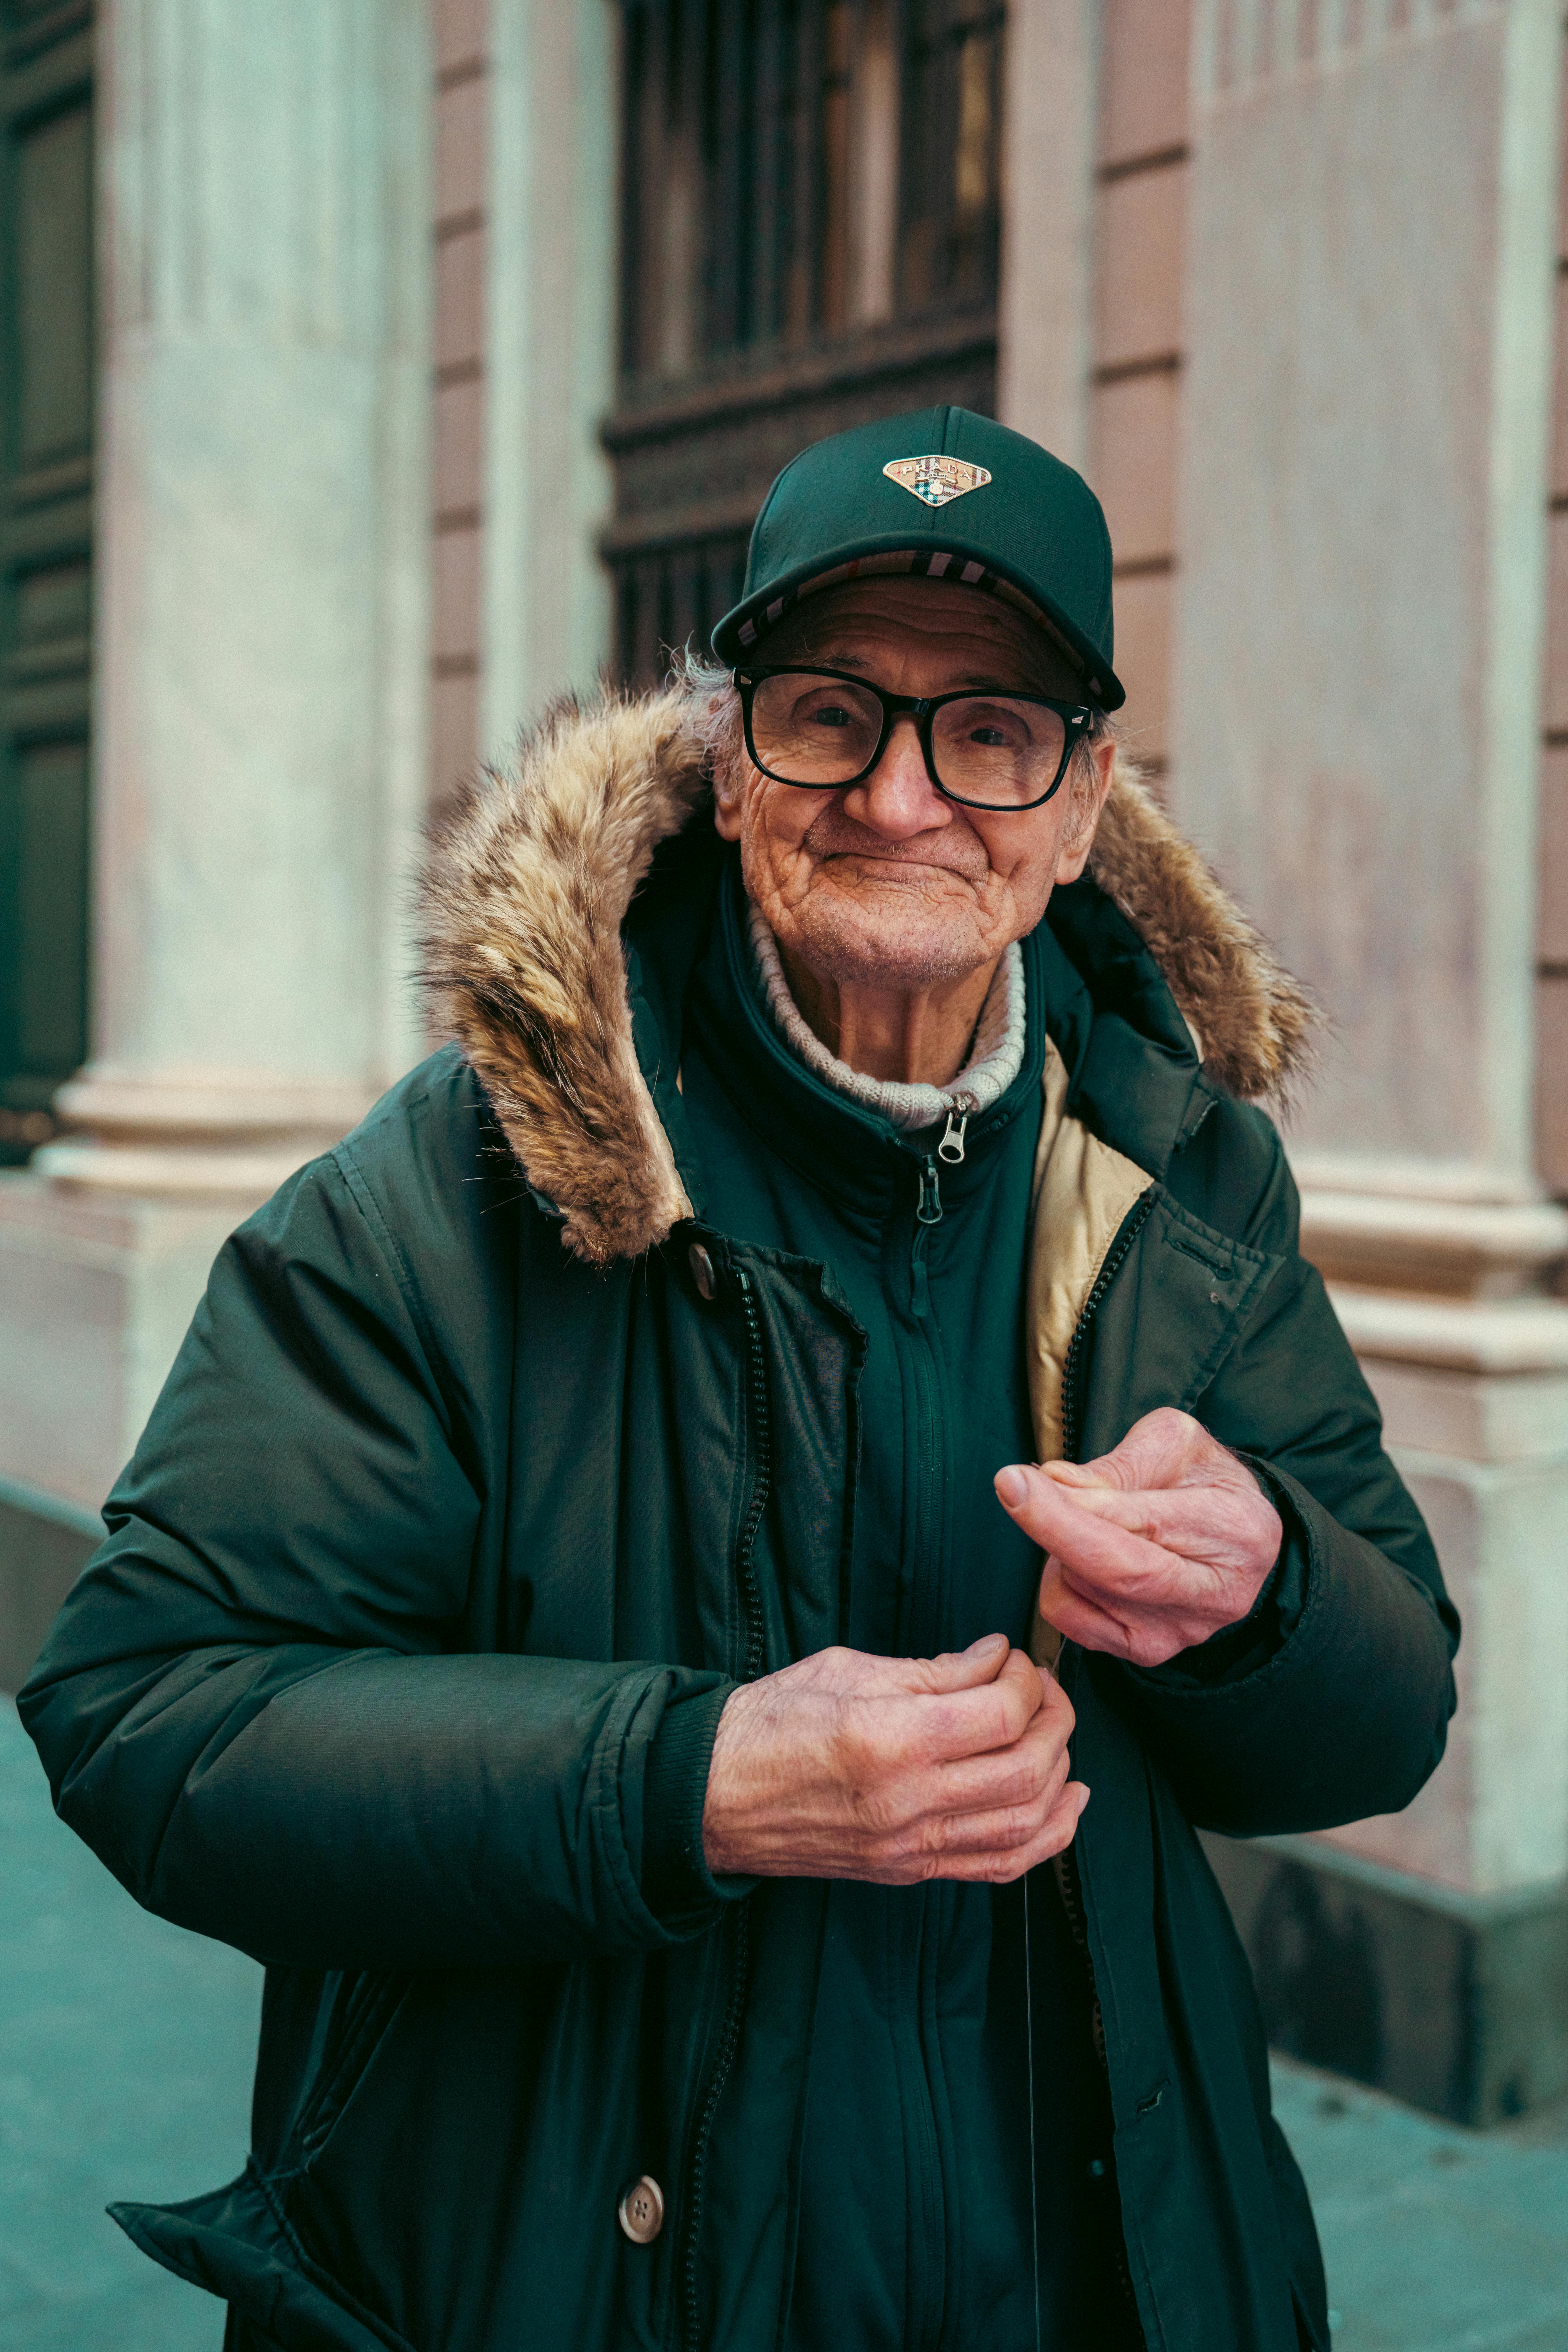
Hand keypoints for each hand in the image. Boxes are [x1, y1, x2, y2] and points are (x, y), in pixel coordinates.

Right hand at [701, 1635, 1087, 1883]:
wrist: (714, 1794)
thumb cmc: (770, 1721)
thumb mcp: (846, 1670)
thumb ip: (931, 1670)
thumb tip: (995, 1658)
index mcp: (887, 1740)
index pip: (999, 1714)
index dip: (1024, 1679)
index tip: (1013, 1659)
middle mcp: (906, 1801)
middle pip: (1025, 1769)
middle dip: (1054, 1721)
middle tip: (1044, 1690)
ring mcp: (910, 1846)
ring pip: (1024, 1824)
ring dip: (1059, 1775)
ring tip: (1058, 1736)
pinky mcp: (909, 1870)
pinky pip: (999, 1866)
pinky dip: (1047, 1837)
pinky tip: (1066, 1802)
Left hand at [994, 1407, 1282, 1669]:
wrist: (1234, 1537)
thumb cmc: (1201, 1479)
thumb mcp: (1174, 1443)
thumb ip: (1121, 1463)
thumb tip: (1055, 1482)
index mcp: (1234, 1529)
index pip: (1141, 1524)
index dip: (1072, 1505)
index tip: (1018, 1479)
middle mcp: (1214, 1593)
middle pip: (1116, 1571)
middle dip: (1052, 1527)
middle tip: (1010, 1486)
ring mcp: (1180, 1631)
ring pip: (1084, 1590)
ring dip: (1061, 1546)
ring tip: (1086, 1519)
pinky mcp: (1147, 1652)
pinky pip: (1071, 1619)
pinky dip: (1060, 1581)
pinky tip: (1081, 1558)